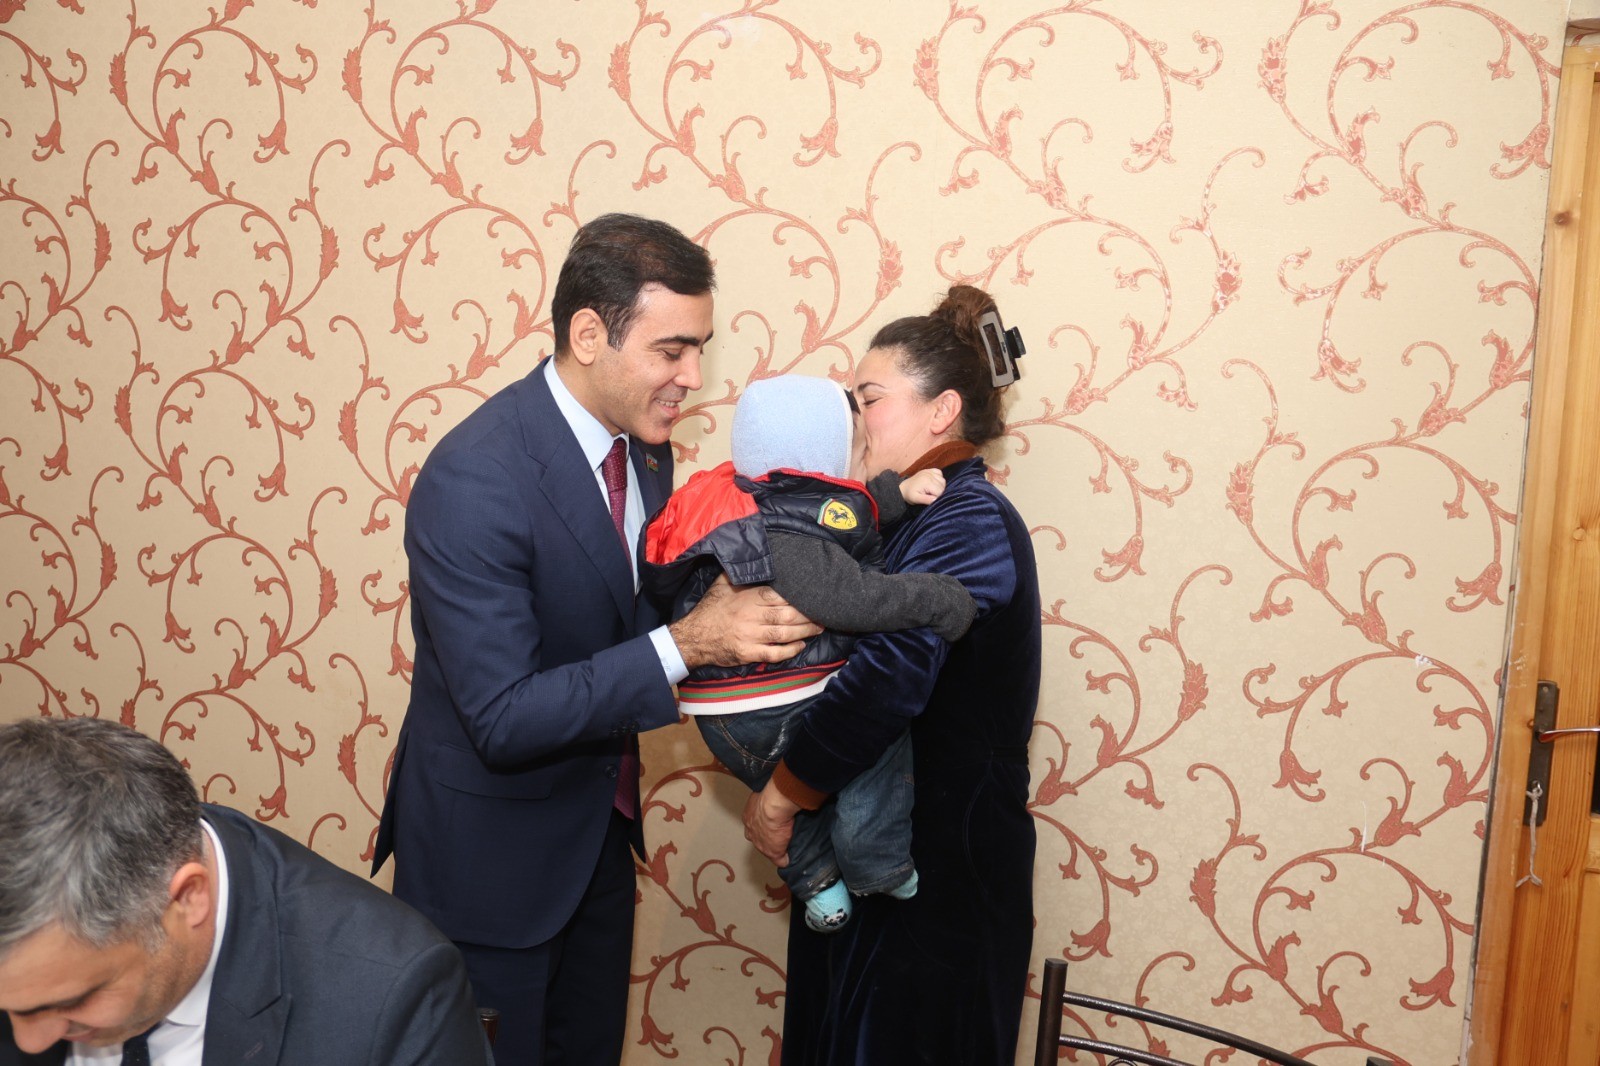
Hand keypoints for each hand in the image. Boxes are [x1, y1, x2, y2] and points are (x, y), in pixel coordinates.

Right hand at [669, 575, 821, 669]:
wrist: (692, 636)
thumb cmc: (710, 608)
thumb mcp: (721, 583)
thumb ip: (740, 572)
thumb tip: (754, 556)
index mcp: (748, 598)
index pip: (779, 596)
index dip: (799, 598)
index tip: (812, 597)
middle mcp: (751, 617)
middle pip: (787, 615)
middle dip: (808, 616)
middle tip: (823, 614)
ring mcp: (750, 636)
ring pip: (784, 634)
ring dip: (805, 632)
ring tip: (818, 628)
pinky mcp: (747, 653)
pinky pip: (774, 653)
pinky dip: (789, 650)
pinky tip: (800, 646)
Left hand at [743, 784, 799, 866]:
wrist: (772, 807)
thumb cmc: (768, 797)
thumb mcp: (762, 795)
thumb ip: (763, 800)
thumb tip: (770, 797)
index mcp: (748, 818)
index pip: (753, 825)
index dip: (761, 826)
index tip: (768, 824)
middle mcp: (752, 832)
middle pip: (758, 838)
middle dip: (766, 837)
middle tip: (777, 834)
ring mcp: (761, 844)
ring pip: (768, 849)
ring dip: (776, 847)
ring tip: (785, 845)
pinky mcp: (774, 852)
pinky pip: (780, 860)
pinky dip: (785, 860)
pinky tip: (789, 858)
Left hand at [899, 468, 945, 505]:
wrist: (904, 487)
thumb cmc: (910, 495)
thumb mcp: (916, 499)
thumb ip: (926, 500)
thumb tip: (936, 499)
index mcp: (927, 482)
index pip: (940, 492)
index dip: (937, 497)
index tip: (930, 498)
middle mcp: (929, 475)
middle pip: (942, 486)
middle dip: (939, 492)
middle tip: (930, 495)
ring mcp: (930, 471)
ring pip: (943, 480)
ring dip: (940, 486)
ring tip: (932, 490)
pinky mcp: (930, 470)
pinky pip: (940, 473)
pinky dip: (939, 478)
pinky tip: (933, 483)